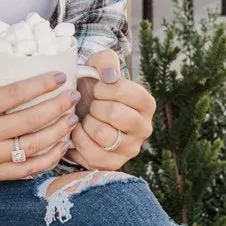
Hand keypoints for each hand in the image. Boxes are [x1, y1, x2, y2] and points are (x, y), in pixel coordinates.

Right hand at [0, 41, 80, 180]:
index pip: (14, 94)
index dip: (41, 85)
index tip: (60, 77)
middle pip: (29, 120)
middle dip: (57, 107)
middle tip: (73, 97)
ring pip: (32, 145)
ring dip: (58, 132)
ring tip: (72, 118)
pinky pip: (28, 168)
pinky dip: (49, 158)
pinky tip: (62, 145)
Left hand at [69, 50, 154, 169]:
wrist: (81, 110)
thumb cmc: (93, 88)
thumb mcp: (99, 66)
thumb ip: (106, 62)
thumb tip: (109, 76)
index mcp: (146, 104)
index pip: (127, 92)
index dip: (104, 88)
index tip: (96, 88)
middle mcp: (144, 128)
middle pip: (115, 114)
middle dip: (94, 106)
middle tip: (90, 105)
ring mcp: (130, 149)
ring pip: (103, 135)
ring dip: (86, 124)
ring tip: (85, 119)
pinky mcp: (113, 164)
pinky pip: (92, 155)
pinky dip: (79, 141)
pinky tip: (79, 132)